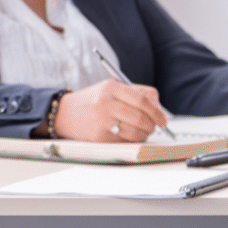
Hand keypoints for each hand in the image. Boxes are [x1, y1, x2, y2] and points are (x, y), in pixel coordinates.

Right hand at [52, 79, 166, 141]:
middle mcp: (106, 103)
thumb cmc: (95, 100)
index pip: (142, 100)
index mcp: (111, 87)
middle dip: (152, 125)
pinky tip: (130, 136)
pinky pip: (124, 141)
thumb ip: (138, 93)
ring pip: (134, 132)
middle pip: (140, 117)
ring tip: (144, 132)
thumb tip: (158, 109)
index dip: (156, 112)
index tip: (163, 119)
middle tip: (155, 127)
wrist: (65, 113)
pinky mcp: (99, 136)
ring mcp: (101, 121)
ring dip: (145, 135)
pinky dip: (132, 140)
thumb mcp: (113, 88)